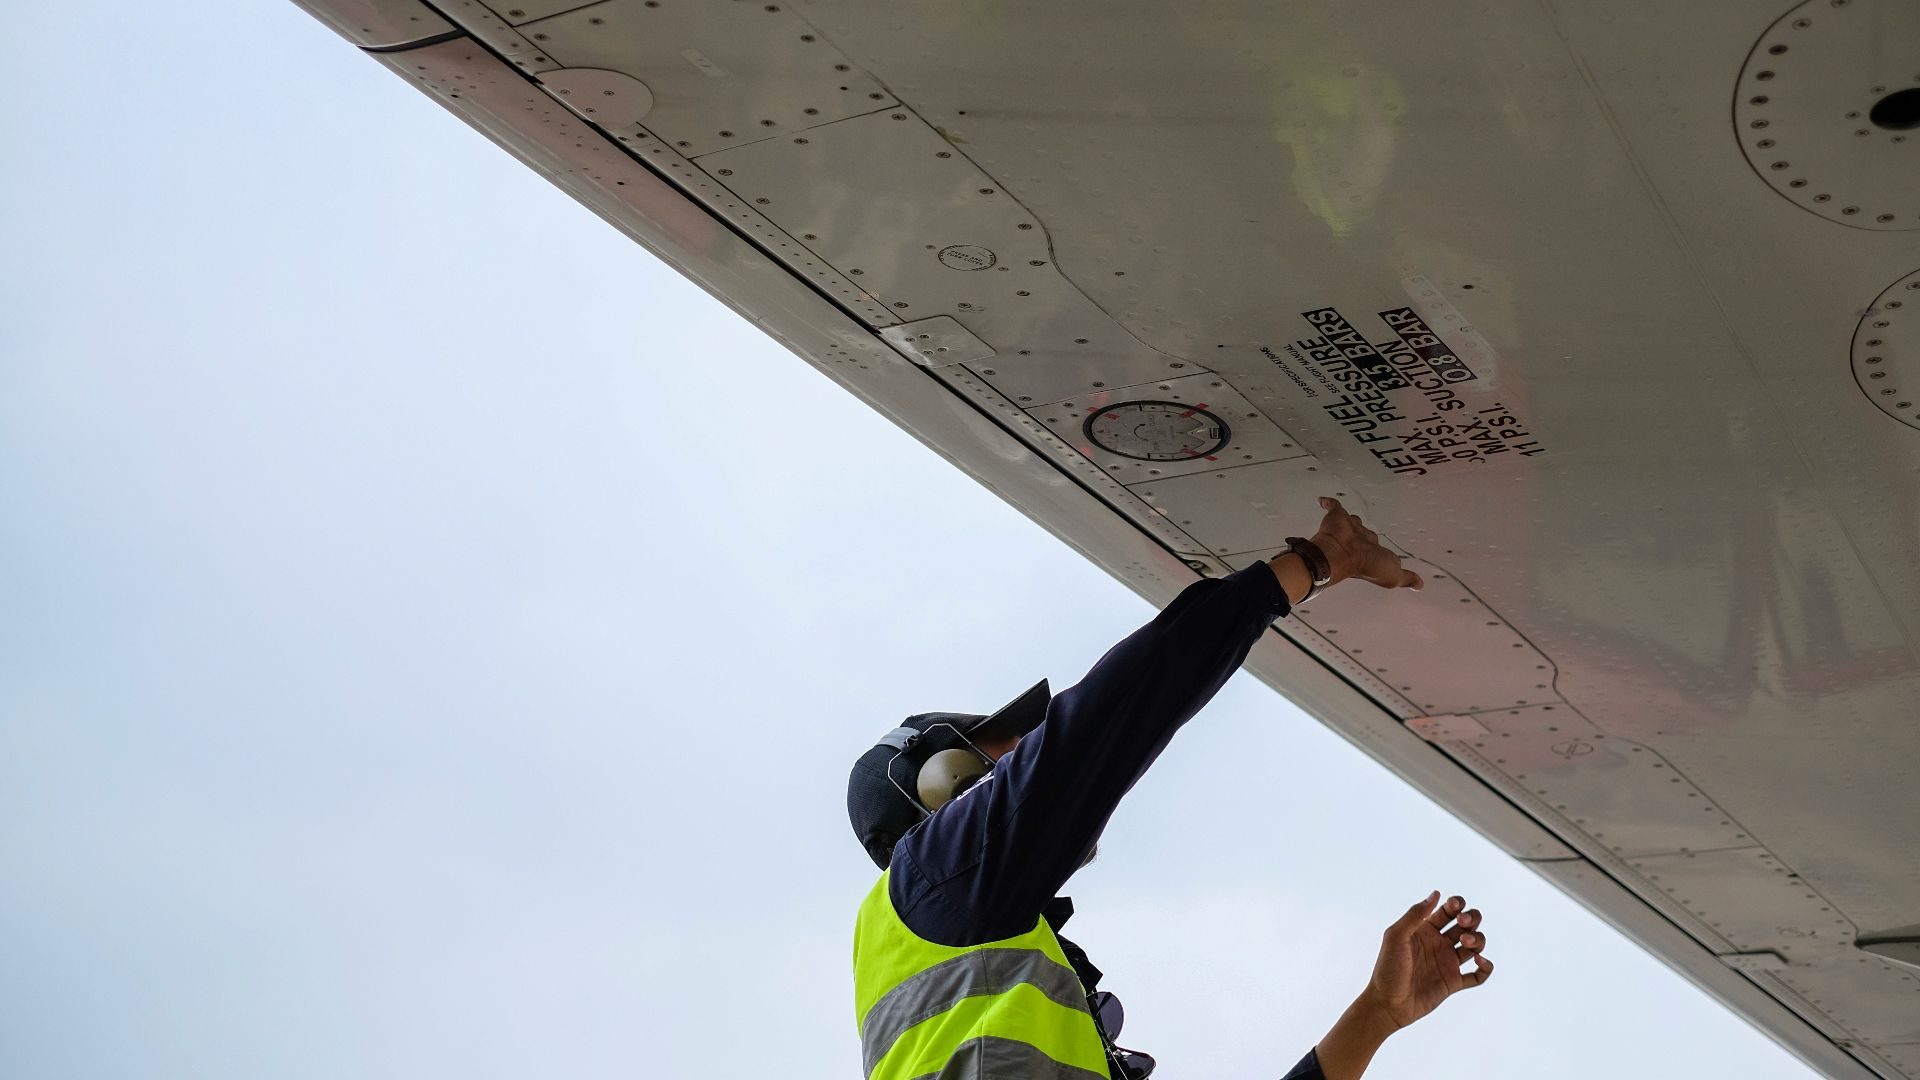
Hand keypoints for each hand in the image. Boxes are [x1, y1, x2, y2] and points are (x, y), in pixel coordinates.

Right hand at [1311, 496, 1422, 589]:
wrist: (1343, 554)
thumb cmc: (1367, 565)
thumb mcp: (1394, 576)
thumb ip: (1407, 577)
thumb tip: (1419, 585)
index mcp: (1371, 553)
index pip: (1377, 549)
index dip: (1378, 550)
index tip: (1379, 550)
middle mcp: (1359, 540)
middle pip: (1364, 533)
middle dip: (1364, 533)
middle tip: (1363, 532)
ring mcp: (1348, 529)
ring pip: (1352, 521)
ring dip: (1350, 520)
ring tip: (1348, 518)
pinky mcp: (1336, 517)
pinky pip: (1334, 506)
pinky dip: (1329, 503)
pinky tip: (1324, 501)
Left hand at [1361, 891, 1492, 1030]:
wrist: (1387, 1004)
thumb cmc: (1387, 968)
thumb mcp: (1396, 937)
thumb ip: (1415, 915)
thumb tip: (1436, 893)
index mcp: (1425, 929)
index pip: (1448, 910)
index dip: (1457, 904)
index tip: (1455, 907)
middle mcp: (1438, 944)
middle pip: (1467, 924)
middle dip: (1472, 918)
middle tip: (1463, 924)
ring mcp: (1447, 963)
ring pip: (1475, 945)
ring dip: (1478, 939)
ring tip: (1466, 942)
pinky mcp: (1453, 983)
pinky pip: (1478, 975)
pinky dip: (1486, 968)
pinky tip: (1480, 961)